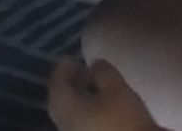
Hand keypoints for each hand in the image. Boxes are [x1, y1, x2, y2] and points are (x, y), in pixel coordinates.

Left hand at [48, 57, 165, 130]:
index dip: (61, 71)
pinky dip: (79, 106)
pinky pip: (75, 120)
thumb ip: (104, 74)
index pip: (57, 88)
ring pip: (66, 112)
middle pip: (58, 102)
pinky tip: (93, 102)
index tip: (69, 57)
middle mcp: (65, 125)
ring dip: (73, 95)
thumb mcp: (118, 91)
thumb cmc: (124, 120)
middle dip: (65, 83)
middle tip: (76, 68)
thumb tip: (94, 63)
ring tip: (86, 83)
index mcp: (69, 111)